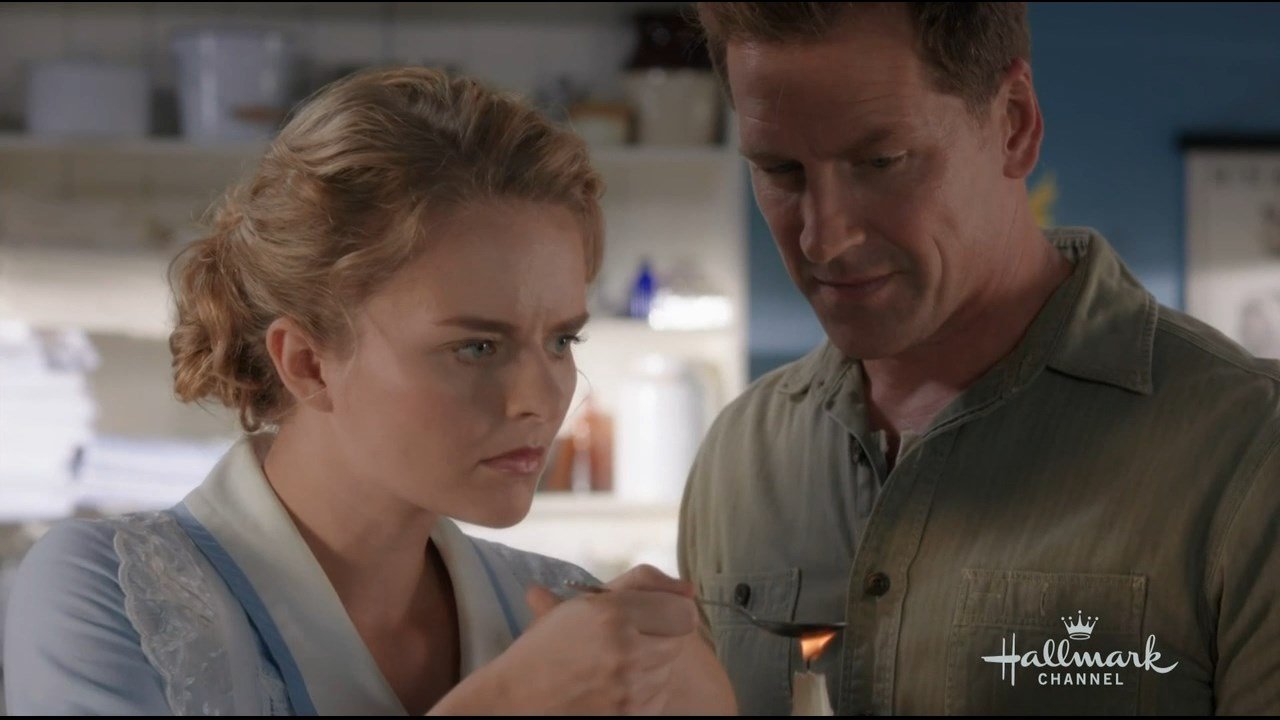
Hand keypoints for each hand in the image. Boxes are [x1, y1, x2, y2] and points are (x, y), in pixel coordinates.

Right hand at [434, 564, 697, 714]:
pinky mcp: (631, 716)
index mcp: (613, 614)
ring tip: (615, 665)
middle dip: (659, 636)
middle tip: (629, 639)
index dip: (672, 610)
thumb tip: (690, 589)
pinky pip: (658, 696)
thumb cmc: (548, 647)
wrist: (516, 699)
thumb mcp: (585, 602)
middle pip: (680, 639)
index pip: (684, 610)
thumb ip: (641, 583)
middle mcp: (626, 651)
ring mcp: (630, 690)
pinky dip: (643, 692)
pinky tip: (613, 688)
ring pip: (669, 669)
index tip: (657, 614)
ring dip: (651, 664)